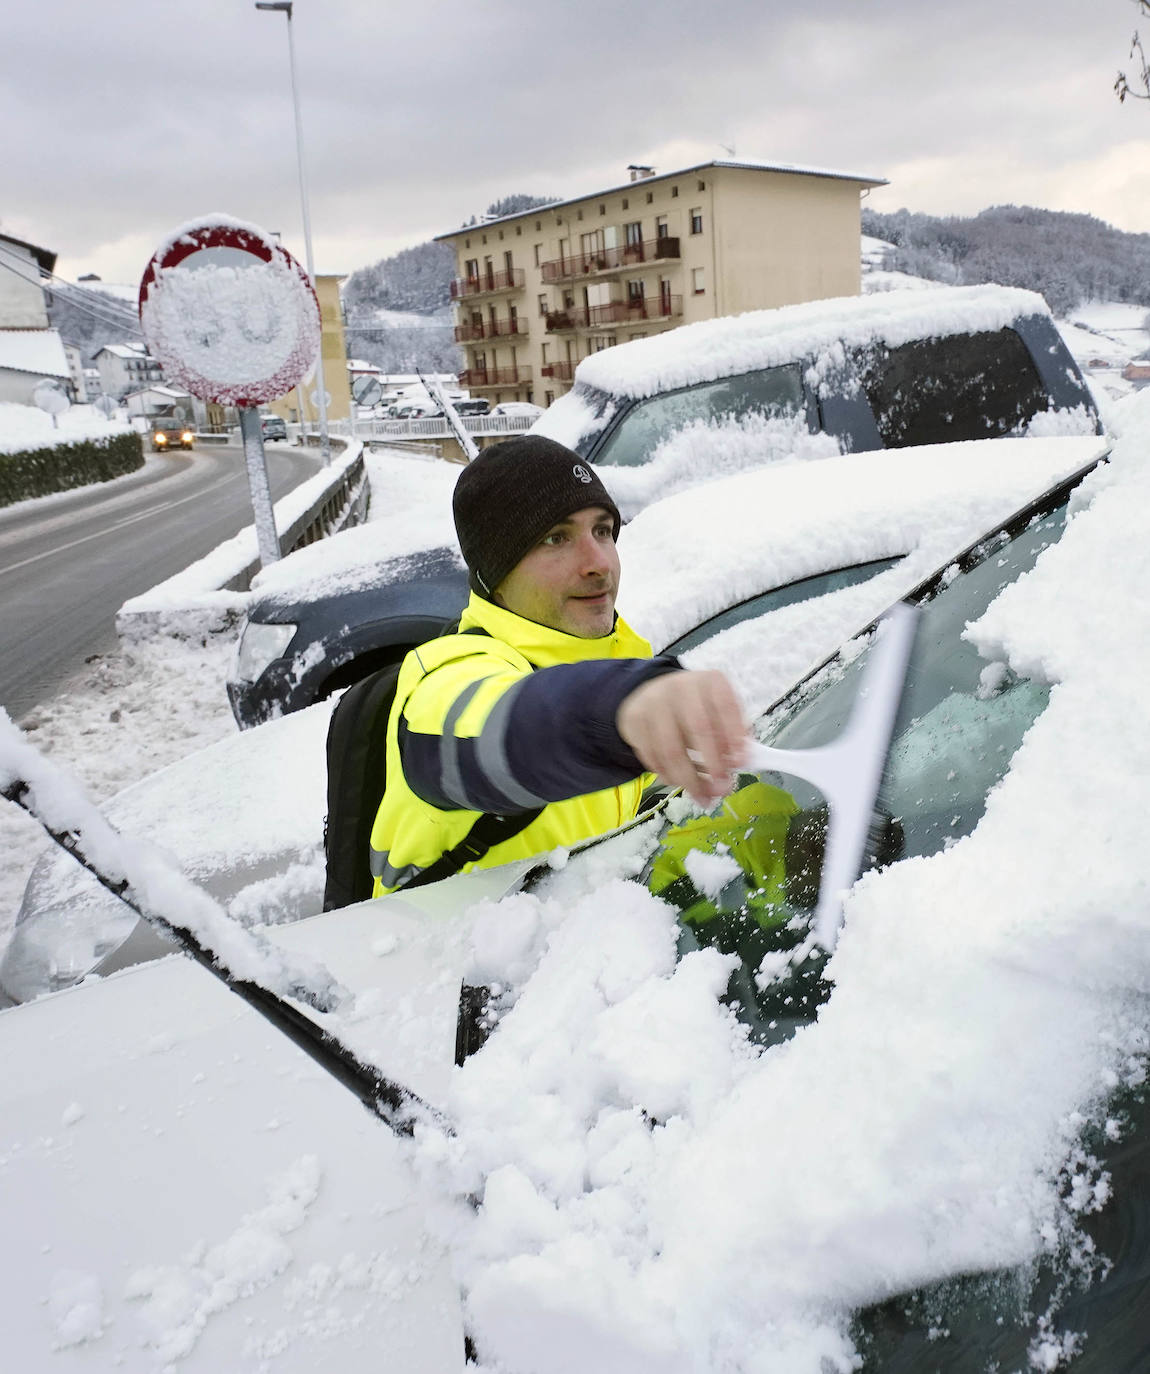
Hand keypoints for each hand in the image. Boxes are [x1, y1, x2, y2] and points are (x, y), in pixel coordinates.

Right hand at [616, 670, 748, 806]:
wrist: (653, 693)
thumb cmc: (696, 707)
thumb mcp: (718, 710)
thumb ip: (732, 733)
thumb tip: (740, 762)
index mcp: (710, 682)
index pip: (725, 705)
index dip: (734, 734)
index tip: (740, 762)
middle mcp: (681, 687)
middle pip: (698, 728)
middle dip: (713, 764)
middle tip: (723, 788)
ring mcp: (654, 703)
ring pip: (671, 750)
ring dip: (689, 780)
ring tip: (703, 798)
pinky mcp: (635, 722)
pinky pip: (652, 757)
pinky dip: (667, 776)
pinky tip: (680, 784)